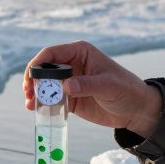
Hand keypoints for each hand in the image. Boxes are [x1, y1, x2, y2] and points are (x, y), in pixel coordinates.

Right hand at [23, 41, 161, 136]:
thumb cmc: (126, 90)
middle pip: (44, 69)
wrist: (136, 110)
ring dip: (35, 93)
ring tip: (30, 104)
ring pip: (45, 85)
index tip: (30, 77)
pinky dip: (43, 104)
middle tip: (28, 93)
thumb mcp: (108, 86)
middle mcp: (71, 64)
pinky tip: (37, 110)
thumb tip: (65, 86)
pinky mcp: (70, 98)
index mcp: (80, 52)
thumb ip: (86, 85)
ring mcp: (69, 82)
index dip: (38, 64)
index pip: (52, 53)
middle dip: (33, 80)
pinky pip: (52, 100)